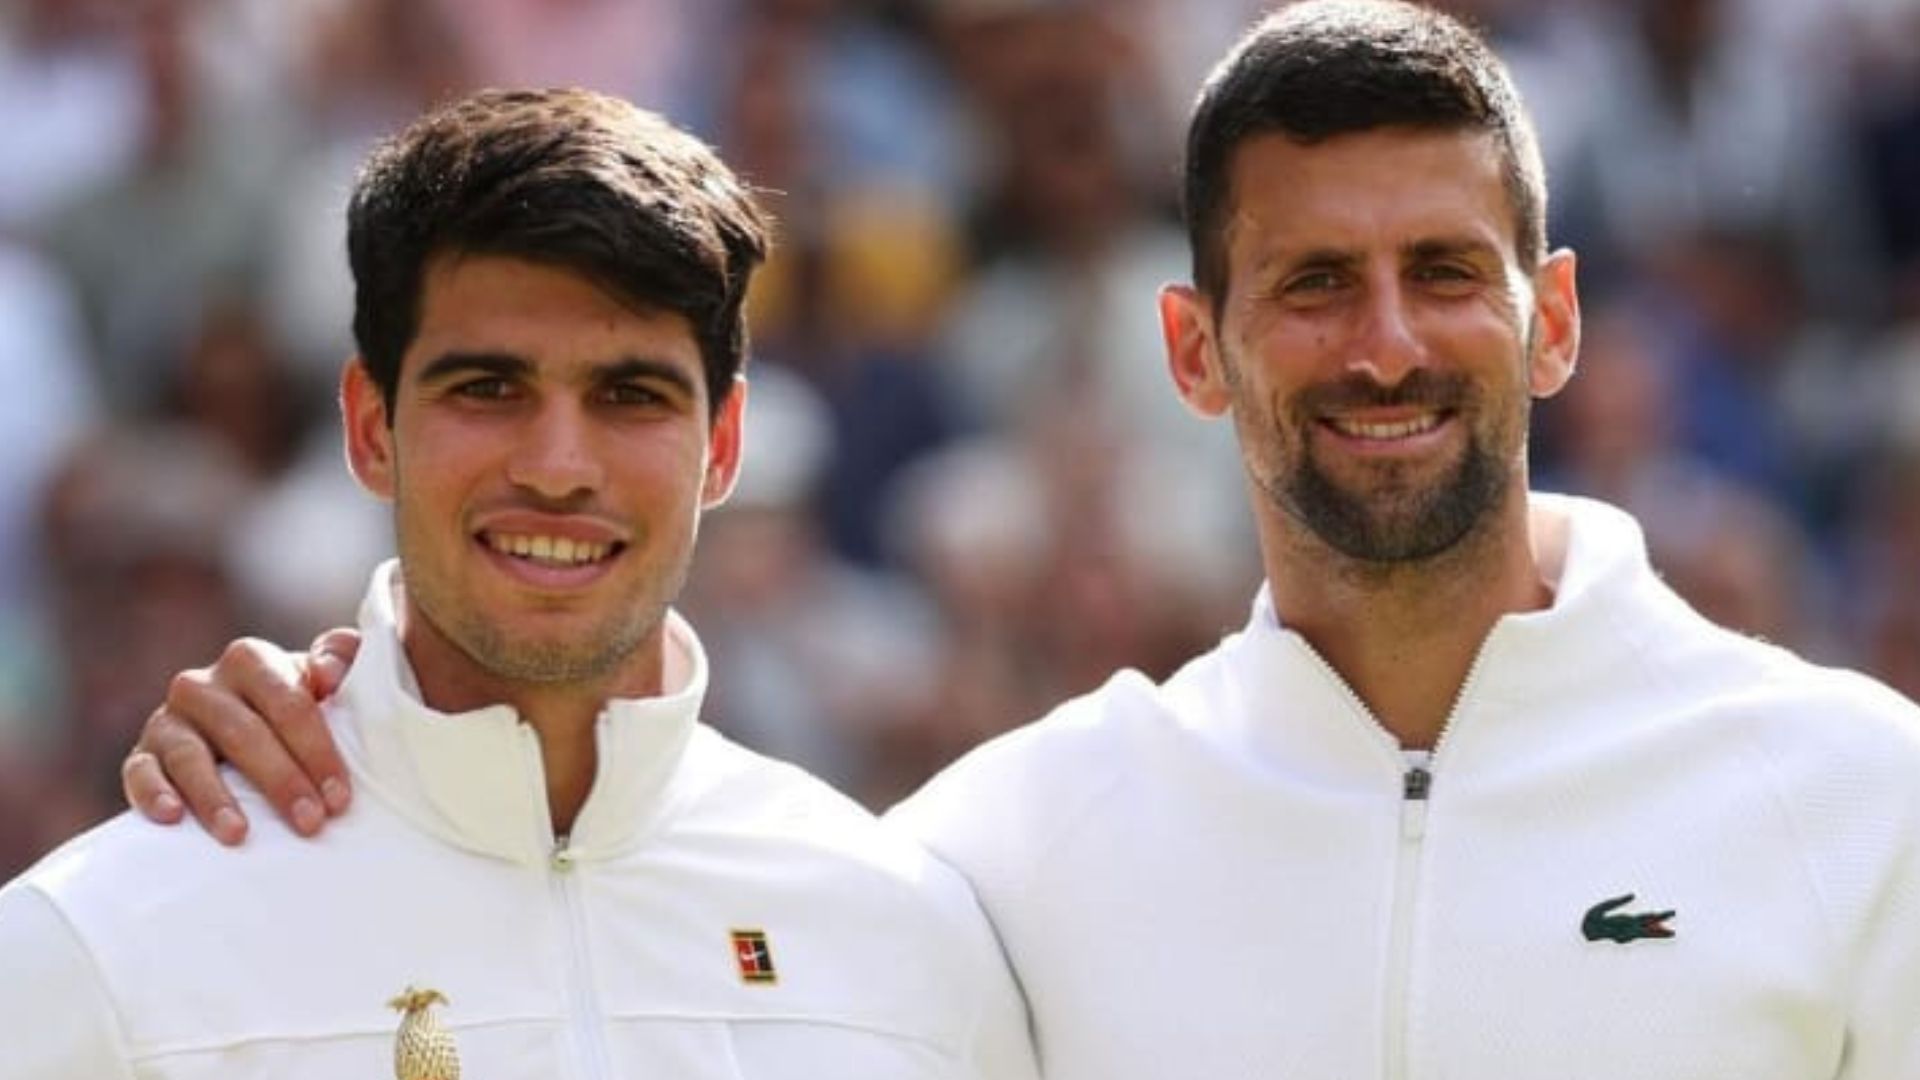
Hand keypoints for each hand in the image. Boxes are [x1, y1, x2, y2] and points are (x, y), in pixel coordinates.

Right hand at [122, 629, 360, 843]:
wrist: (245, 734)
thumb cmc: (298, 710)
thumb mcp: (327, 678)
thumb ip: (342, 657)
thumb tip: (329, 674)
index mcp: (251, 660)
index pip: (289, 703)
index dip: (318, 751)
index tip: (340, 798)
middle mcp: (203, 685)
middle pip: (244, 733)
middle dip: (281, 781)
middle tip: (309, 823)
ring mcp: (167, 720)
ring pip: (190, 756)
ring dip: (215, 798)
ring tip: (239, 835)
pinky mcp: (142, 754)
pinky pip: (139, 772)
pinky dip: (153, 793)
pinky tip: (173, 817)